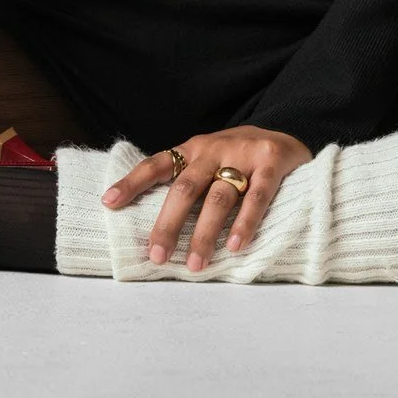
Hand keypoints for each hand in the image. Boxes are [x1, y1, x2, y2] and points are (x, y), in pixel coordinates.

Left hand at [102, 125, 313, 270]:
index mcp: (193, 150)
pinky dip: (245, 222)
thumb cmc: (239, 158)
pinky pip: (257, 196)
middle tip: (157, 256)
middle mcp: (214, 149)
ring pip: (218, 197)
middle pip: (185, 188)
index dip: (132, 182)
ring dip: (205, 233)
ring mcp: (243, 154)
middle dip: (168, 224)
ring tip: (196, 264)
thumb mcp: (209, 161)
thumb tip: (156, 229)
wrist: (289, 133)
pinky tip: (236, 245)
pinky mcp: (272, 161)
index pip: (156, 164)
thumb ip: (188, 184)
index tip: (108, 203)